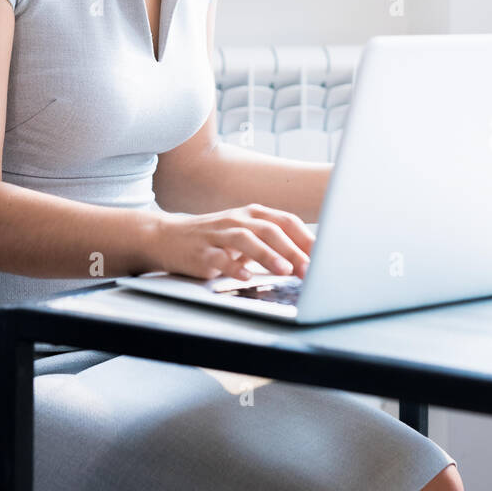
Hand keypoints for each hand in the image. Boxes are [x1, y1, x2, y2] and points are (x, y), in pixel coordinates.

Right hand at [150, 203, 314, 281]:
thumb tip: (307, 260)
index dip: (306, 237)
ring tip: (284, 270)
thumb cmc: (214, 239)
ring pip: (246, 239)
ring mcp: (218, 234)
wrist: (167, 237)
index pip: (286, 221)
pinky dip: (233, 266)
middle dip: (292, 249)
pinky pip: (218, 257)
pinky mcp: (200, 251)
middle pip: (270, 229)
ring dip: (268, 255)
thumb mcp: (244, 235)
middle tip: (309, 269)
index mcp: (252, 214)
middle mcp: (237, 219)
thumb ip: (271, 243)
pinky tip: (245, 276)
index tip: (324, 255)